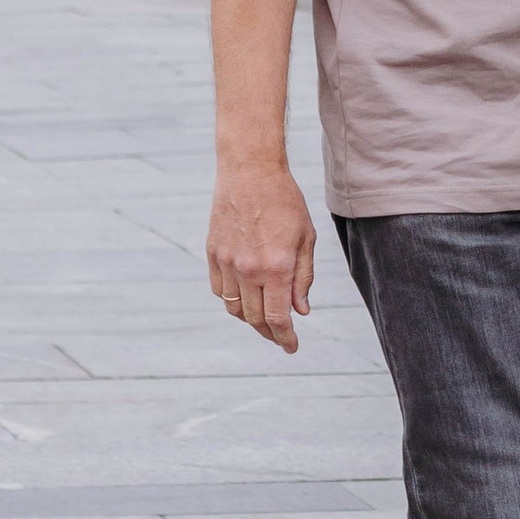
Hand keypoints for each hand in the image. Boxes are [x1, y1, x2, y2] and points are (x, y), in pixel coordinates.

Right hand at [207, 162, 317, 351]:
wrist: (250, 172)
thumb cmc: (285, 202)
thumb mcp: (306, 239)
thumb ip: (303, 278)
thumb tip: (300, 310)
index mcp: (276, 267)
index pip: (278, 318)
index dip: (285, 338)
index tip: (291, 347)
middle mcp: (249, 269)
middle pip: (255, 318)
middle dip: (269, 333)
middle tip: (280, 336)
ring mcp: (227, 262)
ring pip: (235, 308)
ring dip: (249, 319)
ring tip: (263, 319)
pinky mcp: (213, 253)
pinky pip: (220, 290)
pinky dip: (232, 300)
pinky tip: (244, 297)